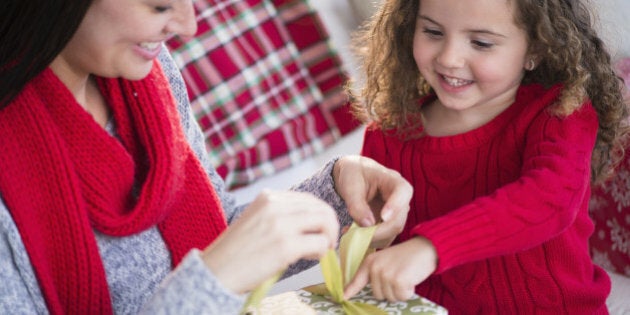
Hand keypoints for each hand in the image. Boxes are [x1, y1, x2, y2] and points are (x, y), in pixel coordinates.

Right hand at [200, 190, 338, 293]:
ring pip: (325, 222)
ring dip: (328, 238)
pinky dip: (322, 252)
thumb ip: (280, 214)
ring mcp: (280, 224)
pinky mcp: (285, 246)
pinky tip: (311, 258)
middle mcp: (275, 205)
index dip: (320, 215)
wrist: (215, 272)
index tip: (319, 231)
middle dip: (330, 226)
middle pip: (321, 208)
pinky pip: (320, 243)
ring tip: (319, 251)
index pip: (308, 199)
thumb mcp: (257, 220)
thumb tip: (312, 221)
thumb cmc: (236, 251)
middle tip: (327, 243)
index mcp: (268, 196)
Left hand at [333, 155, 411, 247]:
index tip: (383, 216)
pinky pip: (384, 236)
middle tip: (358, 236)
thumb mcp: (350, 185)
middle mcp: (400, 198)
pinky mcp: (388, 223)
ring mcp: (396, 213)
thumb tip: (368, 225)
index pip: (403, 192)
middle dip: (379, 231)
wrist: (352, 175)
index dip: (395, 206)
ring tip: (351, 234)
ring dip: (373, 238)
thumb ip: (357, 205)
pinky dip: (370, 240)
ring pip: (392, 232)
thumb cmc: (352, 173)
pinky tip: (354, 234)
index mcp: (394, 181)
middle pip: (398, 220)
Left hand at [344, 236, 436, 301]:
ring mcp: (386, 274)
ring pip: (390, 297)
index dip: (350, 290)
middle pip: (378, 295)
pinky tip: (411, 279)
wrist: (425, 248)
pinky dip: (409, 291)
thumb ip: (374, 273)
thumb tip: (365, 289)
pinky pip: (402, 297)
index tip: (343, 297)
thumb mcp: (386, 261)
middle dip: (390, 290)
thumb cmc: (406, 257)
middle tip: (400, 275)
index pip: (357, 279)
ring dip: (400, 291)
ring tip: (406, 275)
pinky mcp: (398, 280)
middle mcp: (375, 268)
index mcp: (370, 262)